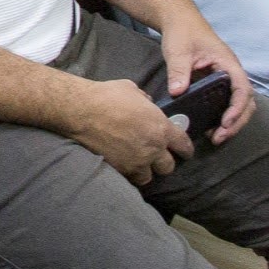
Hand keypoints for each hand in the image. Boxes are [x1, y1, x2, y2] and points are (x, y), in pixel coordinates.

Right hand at [65, 76, 190, 184]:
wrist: (82, 110)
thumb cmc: (108, 96)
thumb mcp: (134, 91)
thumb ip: (147, 102)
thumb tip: (148, 107)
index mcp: (161, 128)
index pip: (183, 145)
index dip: (186, 149)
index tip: (185, 152)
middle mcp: (152, 148)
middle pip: (168, 166)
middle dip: (164, 162)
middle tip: (157, 156)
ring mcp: (136, 162)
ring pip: (148, 176)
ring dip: (146, 170)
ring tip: (139, 163)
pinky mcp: (119, 169)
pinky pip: (130, 177)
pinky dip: (129, 173)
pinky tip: (124, 164)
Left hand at [159, 12, 254, 142]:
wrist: (180, 22)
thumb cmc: (182, 32)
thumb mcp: (178, 51)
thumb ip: (179, 71)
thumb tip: (178, 93)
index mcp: (227, 63)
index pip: (242, 88)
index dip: (237, 108)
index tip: (225, 122)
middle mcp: (231, 72)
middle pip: (246, 101)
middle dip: (236, 122)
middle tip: (219, 137)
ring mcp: (225, 79)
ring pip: (238, 104)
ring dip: (231, 122)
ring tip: (215, 137)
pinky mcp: (216, 84)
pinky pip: (226, 103)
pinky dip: (222, 117)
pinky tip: (208, 127)